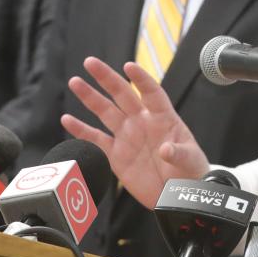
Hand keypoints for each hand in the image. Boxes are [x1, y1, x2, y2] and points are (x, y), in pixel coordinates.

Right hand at [61, 57, 209, 208]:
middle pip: (122, 95)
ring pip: (106, 112)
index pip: (151, 92)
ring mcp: (128, 136)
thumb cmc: (189, 171)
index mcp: (163, 118)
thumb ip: (178, 154)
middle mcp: (142, 122)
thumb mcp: (190, 160)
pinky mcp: (116, 155)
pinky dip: (81, 130)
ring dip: (90, 97)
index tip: (129, 67)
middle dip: (107, 78)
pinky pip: (96, 139)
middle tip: (90, 62)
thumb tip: (166, 150)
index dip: (141, 79)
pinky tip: (67, 119)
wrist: (177, 194)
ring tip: (75, 82)